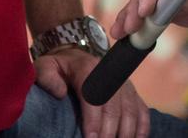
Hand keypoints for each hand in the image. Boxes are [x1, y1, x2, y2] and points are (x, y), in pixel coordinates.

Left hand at [34, 47, 149, 137]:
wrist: (75, 56)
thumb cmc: (58, 68)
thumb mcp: (45, 67)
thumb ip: (47, 77)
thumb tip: (60, 93)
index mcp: (87, 69)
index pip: (94, 96)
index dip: (93, 119)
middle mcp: (110, 75)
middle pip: (114, 107)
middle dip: (109, 131)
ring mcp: (123, 84)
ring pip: (130, 110)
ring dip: (126, 132)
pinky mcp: (131, 92)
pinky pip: (142, 110)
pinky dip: (142, 127)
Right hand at [111, 0, 187, 39]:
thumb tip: (178, 1)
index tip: (145, 9)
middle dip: (135, 6)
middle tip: (129, 25)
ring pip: (144, 2)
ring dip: (130, 16)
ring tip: (119, 30)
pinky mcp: (171, 10)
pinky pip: (150, 16)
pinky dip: (138, 25)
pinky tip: (126, 33)